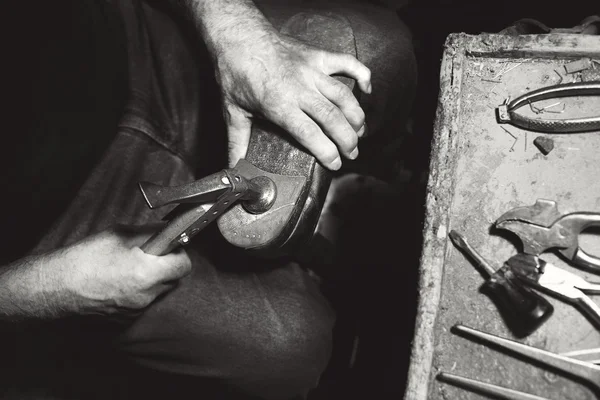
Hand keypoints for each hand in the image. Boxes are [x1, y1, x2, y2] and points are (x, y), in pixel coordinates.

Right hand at [56, 226, 191, 316]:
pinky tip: (120, 282)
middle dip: (167, 265)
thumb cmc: (85, 258)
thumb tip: (166, 230)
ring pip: (158, 291)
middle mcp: (146, 295)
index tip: (170, 246)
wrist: (55, 288)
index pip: (184, 265)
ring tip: (132, 268)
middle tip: (151, 255)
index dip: (179, 253)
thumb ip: (149, 233)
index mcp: (147, 273)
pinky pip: (143, 302)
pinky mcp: (126, 319)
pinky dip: (139, 292)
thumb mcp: (120, 235)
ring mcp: (137, 309)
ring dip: (153, 279)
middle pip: (173, 279)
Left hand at [215, 30, 371, 169]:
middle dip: (348, 140)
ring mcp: (311, 70)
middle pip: (333, 118)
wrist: (238, 36)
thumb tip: (235, 167)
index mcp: (279, 104)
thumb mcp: (232, 110)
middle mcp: (299, 88)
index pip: (310, 134)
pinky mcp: (317, 56)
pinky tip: (367, 90)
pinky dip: (362, 75)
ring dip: (356, 117)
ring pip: (344, 96)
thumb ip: (237, 141)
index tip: (335, 164)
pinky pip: (347, 63)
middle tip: (352, 153)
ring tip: (360, 133)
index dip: (327, 152)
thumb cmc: (235, 72)